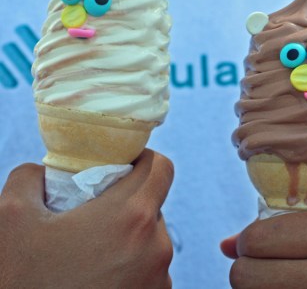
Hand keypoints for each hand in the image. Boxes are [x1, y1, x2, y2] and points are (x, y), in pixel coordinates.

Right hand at [0, 149, 173, 288]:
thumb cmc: (19, 280)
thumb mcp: (10, 218)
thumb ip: (30, 179)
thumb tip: (43, 171)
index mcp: (131, 216)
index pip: (161, 167)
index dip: (141, 160)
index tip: (120, 167)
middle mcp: (156, 247)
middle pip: (154, 206)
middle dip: (126, 205)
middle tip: (92, 215)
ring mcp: (159, 279)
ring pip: (151, 241)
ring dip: (128, 239)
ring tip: (88, 254)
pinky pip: (151, 272)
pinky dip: (130, 268)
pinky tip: (96, 279)